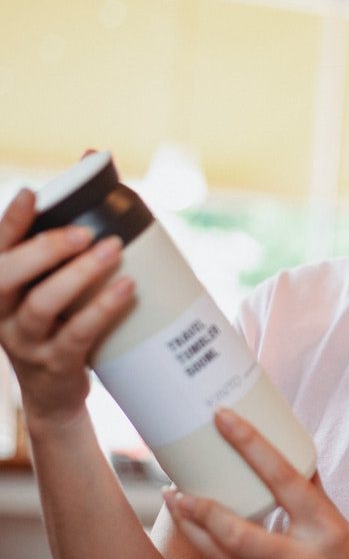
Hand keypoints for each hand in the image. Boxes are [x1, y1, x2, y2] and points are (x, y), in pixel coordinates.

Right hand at [0, 186, 134, 424]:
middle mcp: (0, 312)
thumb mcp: (54, 285)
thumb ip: (68, 238)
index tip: (34, 193)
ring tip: (113, 250)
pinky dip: (102, 309)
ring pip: (41, 303)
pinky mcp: (55, 364)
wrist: (55, 396)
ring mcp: (24, 341)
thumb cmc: (59, 323)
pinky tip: (126, 288)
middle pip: (6, 274)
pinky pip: (76, 335)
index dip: (11, 222)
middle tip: (86, 231)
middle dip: (45, 248)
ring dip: (78, 276)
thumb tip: (94, 162)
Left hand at [163, 408, 348, 558]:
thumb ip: (311, 493)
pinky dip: (215, 550)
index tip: (224, 419)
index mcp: (326, 528)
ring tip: (176, 503)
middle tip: (176, 487)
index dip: (251, 445)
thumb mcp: (341, 525)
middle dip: (199, 509)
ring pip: (222, 558)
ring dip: (193, 530)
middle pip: (236, 533)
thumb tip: (289, 451)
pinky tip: (203, 533)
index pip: (284, 478)